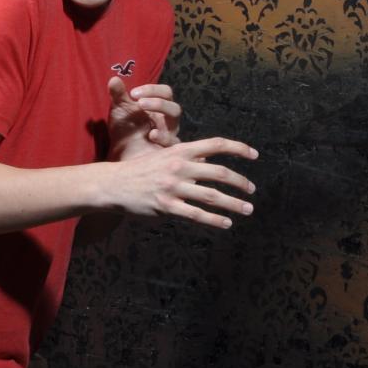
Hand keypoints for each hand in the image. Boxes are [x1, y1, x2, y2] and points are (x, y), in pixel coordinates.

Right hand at [106, 136, 258, 228]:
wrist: (113, 184)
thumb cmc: (139, 169)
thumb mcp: (162, 155)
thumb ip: (185, 157)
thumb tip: (209, 161)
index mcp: (179, 150)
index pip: (215, 145)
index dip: (238, 148)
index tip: (255, 155)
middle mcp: (179, 166)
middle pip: (219, 172)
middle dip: (240, 182)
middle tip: (252, 190)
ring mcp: (173, 187)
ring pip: (212, 196)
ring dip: (234, 204)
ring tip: (247, 209)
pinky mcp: (167, 206)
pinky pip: (196, 214)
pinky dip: (215, 220)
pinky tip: (226, 223)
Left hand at [107, 76, 180, 159]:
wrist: (120, 154)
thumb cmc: (124, 129)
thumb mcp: (119, 110)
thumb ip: (118, 94)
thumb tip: (114, 78)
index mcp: (159, 107)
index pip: (165, 92)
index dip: (152, 89)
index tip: (133, 93)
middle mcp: (167, 120)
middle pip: (174, 108)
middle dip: (158, 103)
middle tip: (140, 103)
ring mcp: (169, 135)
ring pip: (175, 124)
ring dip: (162, 119)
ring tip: (148, 122)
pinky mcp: (167, 150)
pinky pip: (172, 143)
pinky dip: (163, 138)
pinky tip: (151, 135)